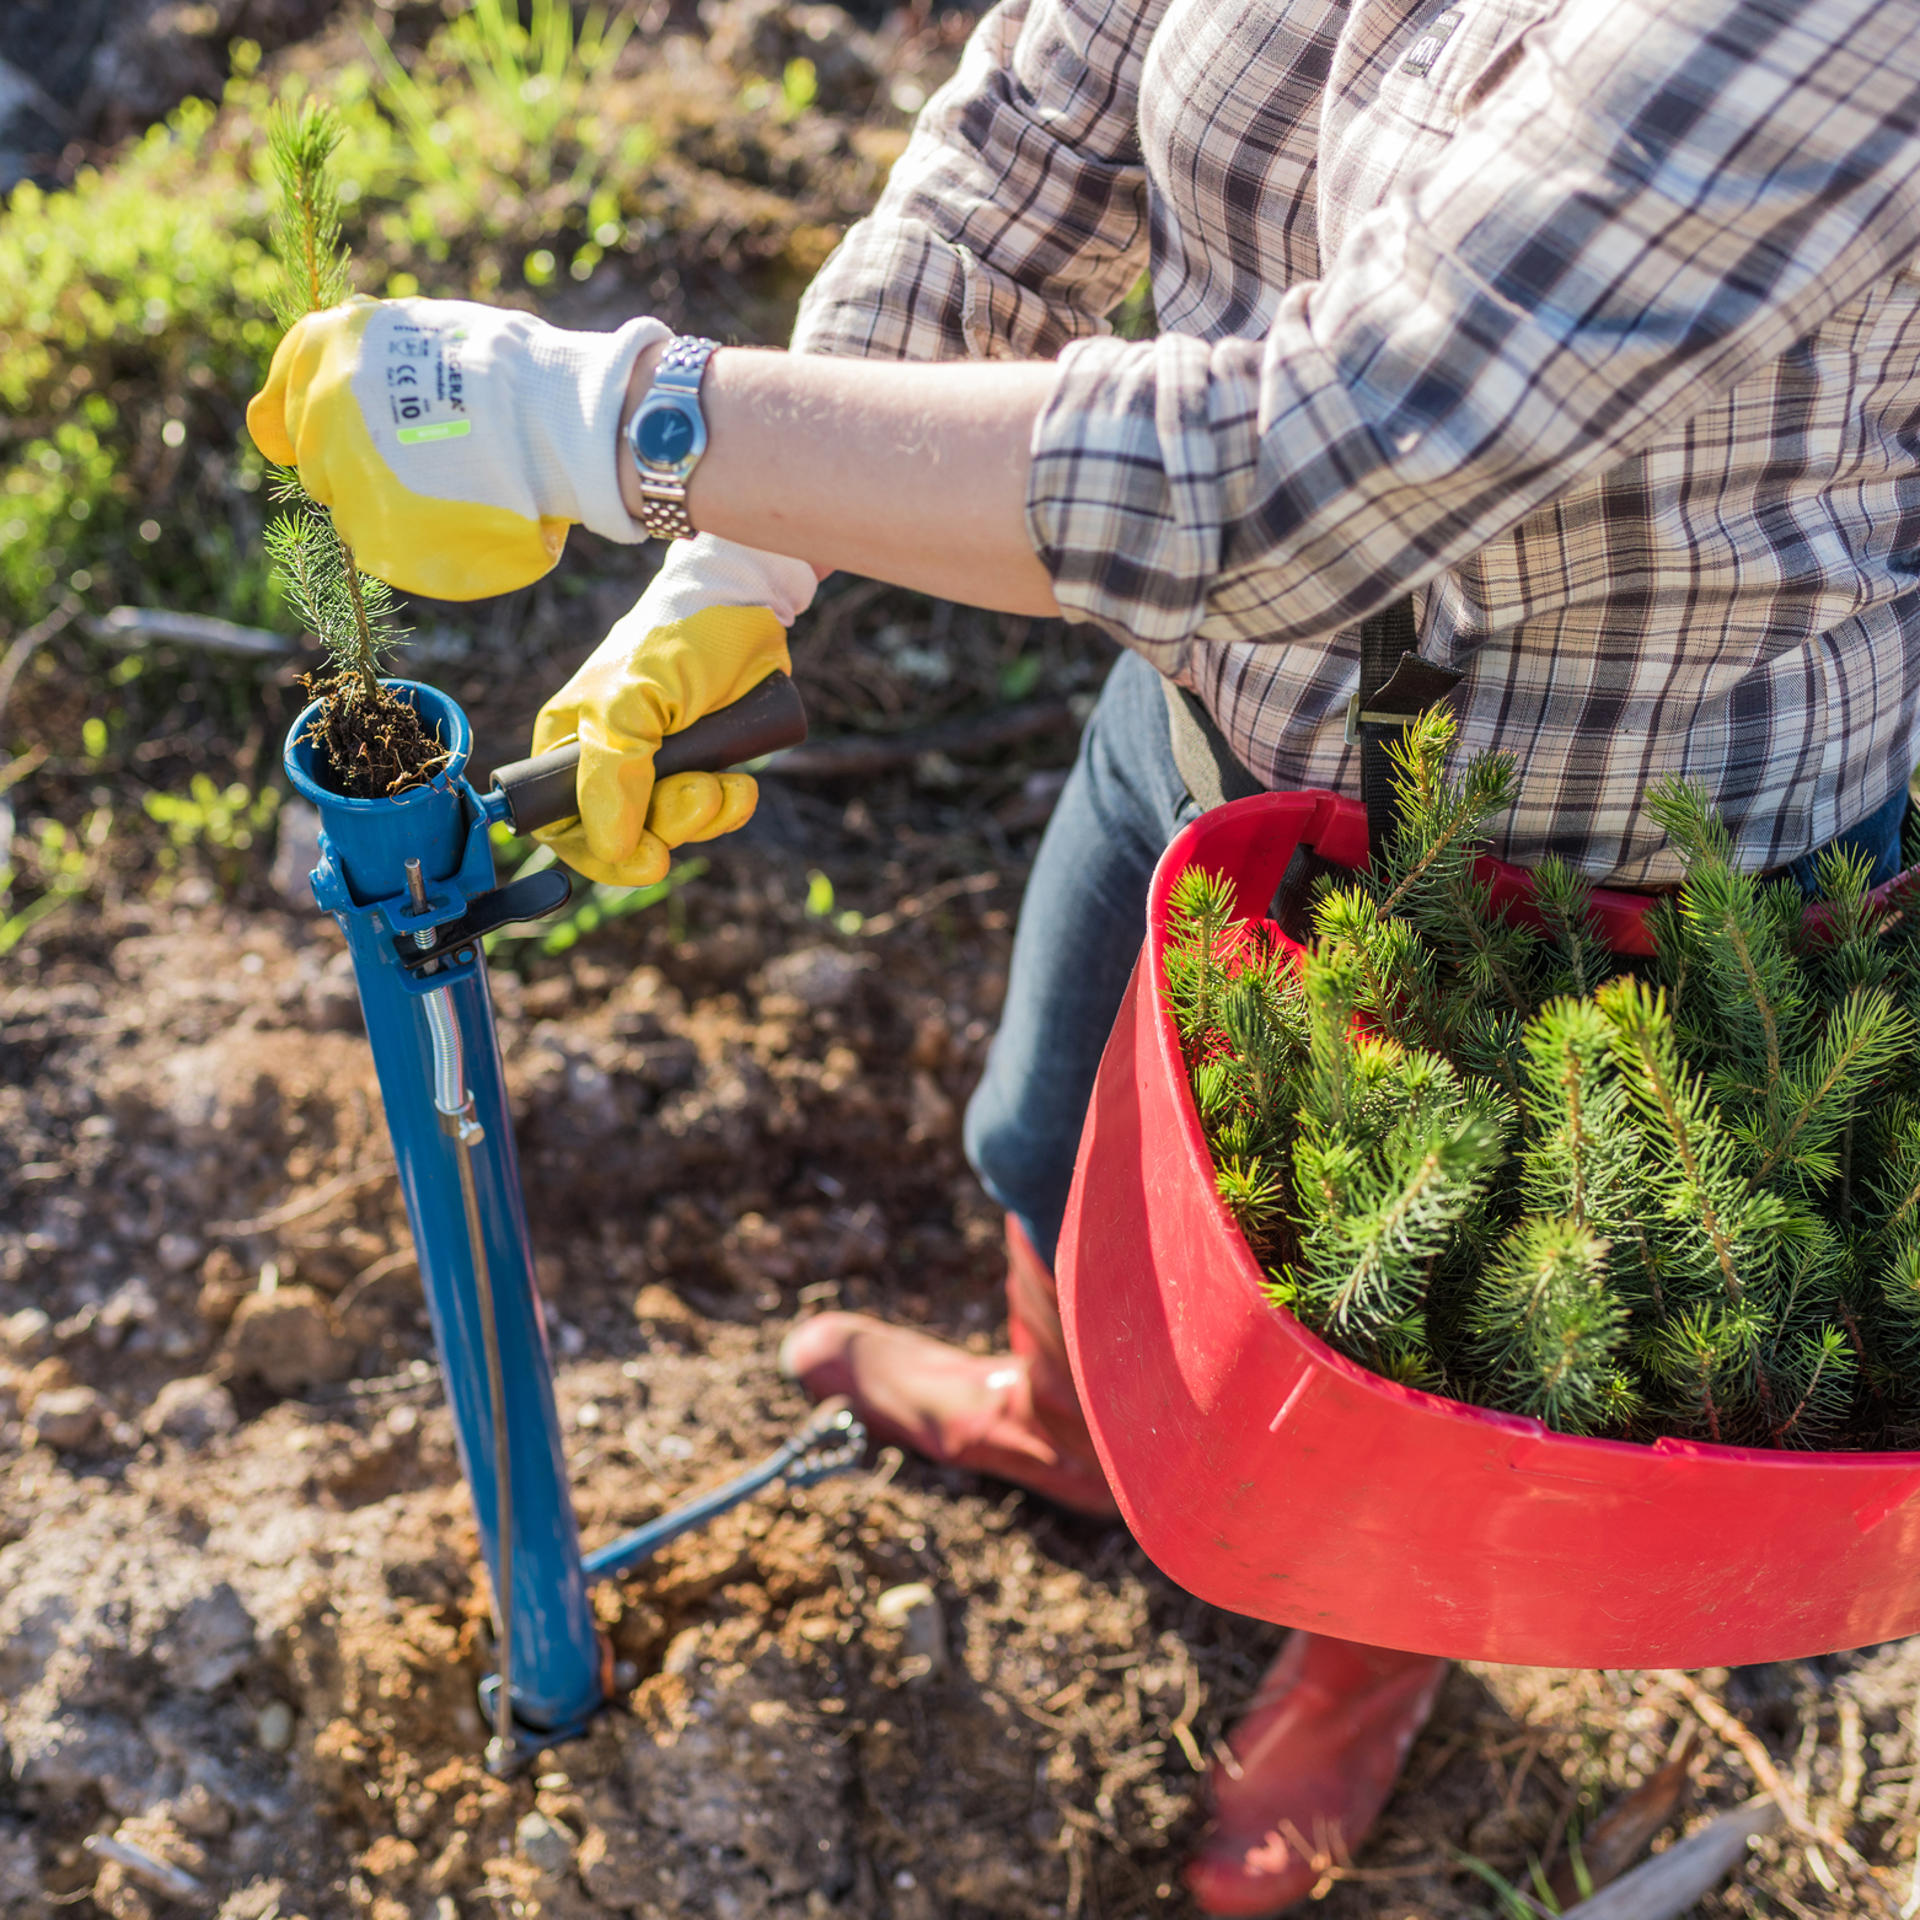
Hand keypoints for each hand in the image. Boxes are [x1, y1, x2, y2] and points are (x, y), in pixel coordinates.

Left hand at [246, 297, 665, 600]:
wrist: (553, 418)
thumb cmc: (516, 371)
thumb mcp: (435, 332)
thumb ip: (389, 359)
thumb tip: (381, 379)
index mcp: (333, 344)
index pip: (280, 392)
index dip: (282, 423)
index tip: (283, 443)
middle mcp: (323, 402)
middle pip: (313, 457)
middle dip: (350, 467)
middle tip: (412, 472)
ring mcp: (343, 468)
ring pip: (344, 504)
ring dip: (380, 506)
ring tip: (441, 500)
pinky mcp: (371, 527)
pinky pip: (374, 544)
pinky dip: (404, 543)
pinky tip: (446, 530)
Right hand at [530, 536, 817, 887]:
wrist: (747, 607)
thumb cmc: (675, 639)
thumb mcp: (631, 702)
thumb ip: (613, 772)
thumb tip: (610, 846)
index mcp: (569, 743)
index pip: (562, 824)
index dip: (600, 851)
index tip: (648, 858)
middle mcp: (609, 761)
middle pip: (624, 835)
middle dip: (668, 826)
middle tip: (700, 794)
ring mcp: (658, 767)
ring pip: (672, 828)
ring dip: (704, 815)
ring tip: (725, 781)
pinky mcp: (702, 766)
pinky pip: (711, 814)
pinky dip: (730, 807)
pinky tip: (742, 783)